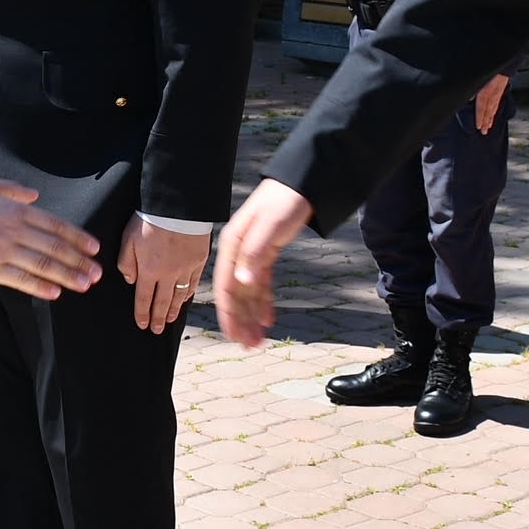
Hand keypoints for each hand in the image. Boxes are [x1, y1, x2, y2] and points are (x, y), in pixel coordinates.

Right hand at [0, 177, 100, 299]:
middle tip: (98, 272)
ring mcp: (4, 251)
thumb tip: (35, 195)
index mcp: (16, 210)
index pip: (56, 225)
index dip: (78, 237)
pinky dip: (41, 287)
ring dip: (68, 276)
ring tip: (86, 284)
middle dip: (80, 260)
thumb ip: (13, 189)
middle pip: (55, 247)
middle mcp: (15, 231)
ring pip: (44, 265)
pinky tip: (56, 293)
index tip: (94, 248)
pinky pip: (22, 280)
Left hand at [116, 215, 212, 334]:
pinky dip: (188, 293)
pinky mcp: (199, 260)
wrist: (178, 206)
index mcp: (149, 270)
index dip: (142, 313)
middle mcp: (168, 274)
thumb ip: (126, 262)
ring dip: (173, 309)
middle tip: (156, 330)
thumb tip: (130, 280)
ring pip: (179, 295)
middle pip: (162, 301)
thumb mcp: (128, 239)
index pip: (144, 298)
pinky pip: (193, 282)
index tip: (142, 325)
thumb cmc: (149, 220)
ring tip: (169, 320)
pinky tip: (185, 300)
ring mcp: (186, 268)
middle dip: (158, 318)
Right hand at [212, 178, 312, 347]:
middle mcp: (238, 252)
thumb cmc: (286, 200)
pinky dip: (264, 302)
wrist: (303, 182)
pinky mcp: (265, 254)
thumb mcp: (271, 226)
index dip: (229, 313)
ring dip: (252, 316)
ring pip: (248, 292)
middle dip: (241, 321)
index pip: (226, 286)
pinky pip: (261, 284)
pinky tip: (269, 318)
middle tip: (250, 346)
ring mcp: (251, 254)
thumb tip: (242, 283)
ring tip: (260, 340)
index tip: (234, 337)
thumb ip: (255, 254)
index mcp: (232, 245)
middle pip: (235, 293)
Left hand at [474, 74, 510, 135]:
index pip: (481, 108)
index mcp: (485, 92)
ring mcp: (497, 94)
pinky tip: (493, 114)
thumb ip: (473, 89)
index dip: (480, 118)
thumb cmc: (489, 70)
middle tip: (484, 132)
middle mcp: (491, 95)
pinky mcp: (500, 91)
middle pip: (487, 111)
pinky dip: (494, 111)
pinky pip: (496, 104)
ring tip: (488, 127)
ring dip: (490, 118)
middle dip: (485, 122)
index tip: (478, 127)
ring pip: (493, 109)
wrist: (504, 63)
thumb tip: (468, 98)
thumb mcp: (479, 79)